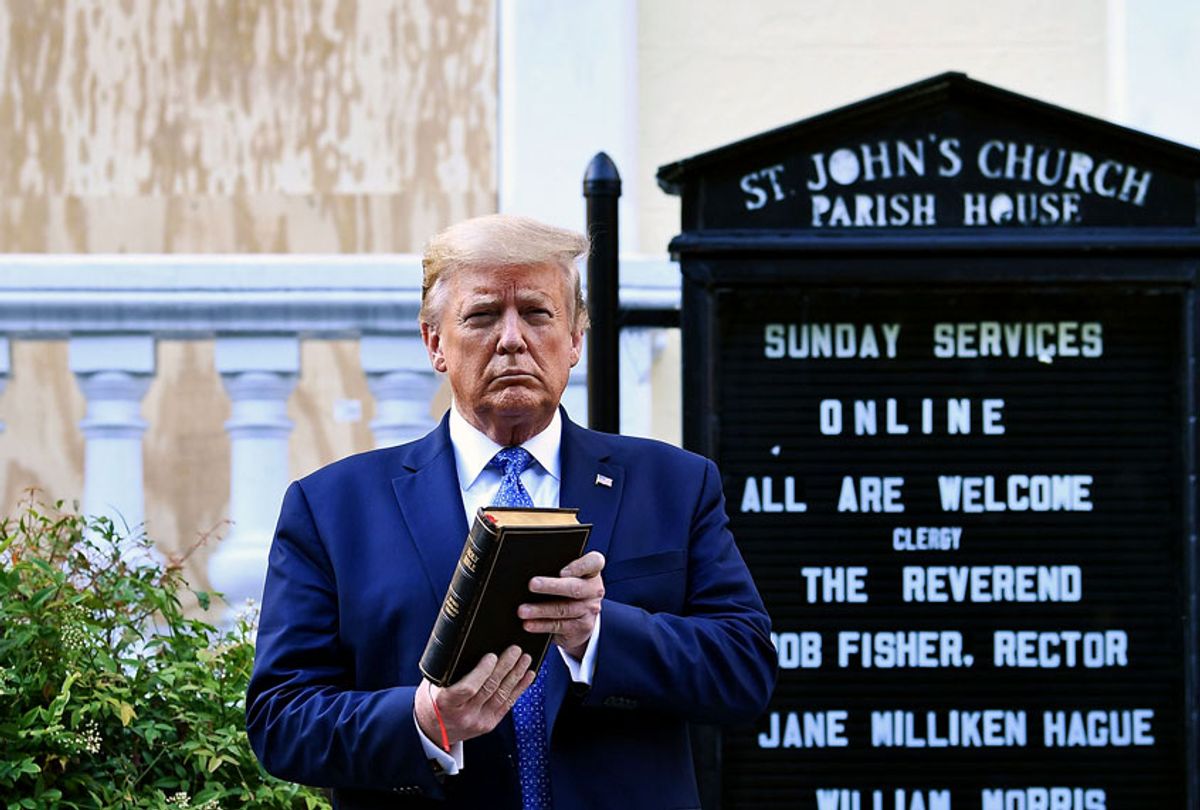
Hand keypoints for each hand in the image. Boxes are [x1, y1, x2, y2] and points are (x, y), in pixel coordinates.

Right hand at [414, 645, 534, 746]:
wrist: (432, 731)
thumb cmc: (432, 701)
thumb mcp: (432, 684)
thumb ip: (449, 671)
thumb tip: (469, 646)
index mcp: (446, 703)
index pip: (468, 688)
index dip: (482, 671)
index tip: (492, 655)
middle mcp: (463, 715)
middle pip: (489, 688)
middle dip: (505, 667)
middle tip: (515, 650)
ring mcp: (478, 722)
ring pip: (501, 695)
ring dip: (516, 675)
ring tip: (524, 659)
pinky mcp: (489, 724)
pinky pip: (507, 704)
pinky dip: (519, 688)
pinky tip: (527, 676)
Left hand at [519, 551, 605, 658]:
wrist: (581, 618)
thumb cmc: (569, 589)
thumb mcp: (570, 576)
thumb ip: (556, 569)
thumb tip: (530, 569)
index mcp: (592, 572)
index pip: (594, 562)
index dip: (580, 566)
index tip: (561, 572)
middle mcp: (594, 590)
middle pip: (574, 587)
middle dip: (551, 586)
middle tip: (532, 584)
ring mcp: (589, 609)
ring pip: (563, 609)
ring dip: (541, 610)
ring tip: (522, 610)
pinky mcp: (581, 627)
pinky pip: (559, 625)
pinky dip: (541, 625)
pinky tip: (528, 624)